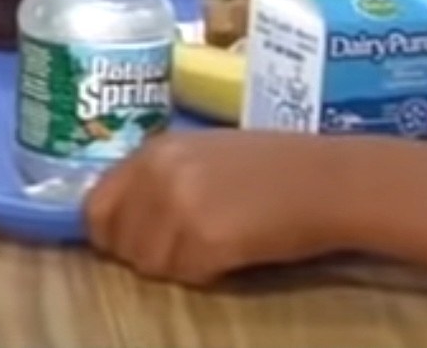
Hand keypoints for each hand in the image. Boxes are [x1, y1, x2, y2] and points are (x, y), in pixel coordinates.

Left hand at [87, 131, 357, 285]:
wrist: (330, 181)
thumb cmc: (275, 167)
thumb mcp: (203, 154)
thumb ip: (159, 178)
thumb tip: (124, 218)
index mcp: (154, 150)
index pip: (96, 205)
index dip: (113, 231)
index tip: (136, 241)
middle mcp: (157, 175)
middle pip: (116, 241)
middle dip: (143, 253)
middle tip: (184, 249)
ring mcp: (178, 208)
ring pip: (148, 264)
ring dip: (176, 266)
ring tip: (215, 247)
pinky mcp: (205, 241)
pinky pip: (184, 275)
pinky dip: (205, 274)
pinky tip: (233, 253)